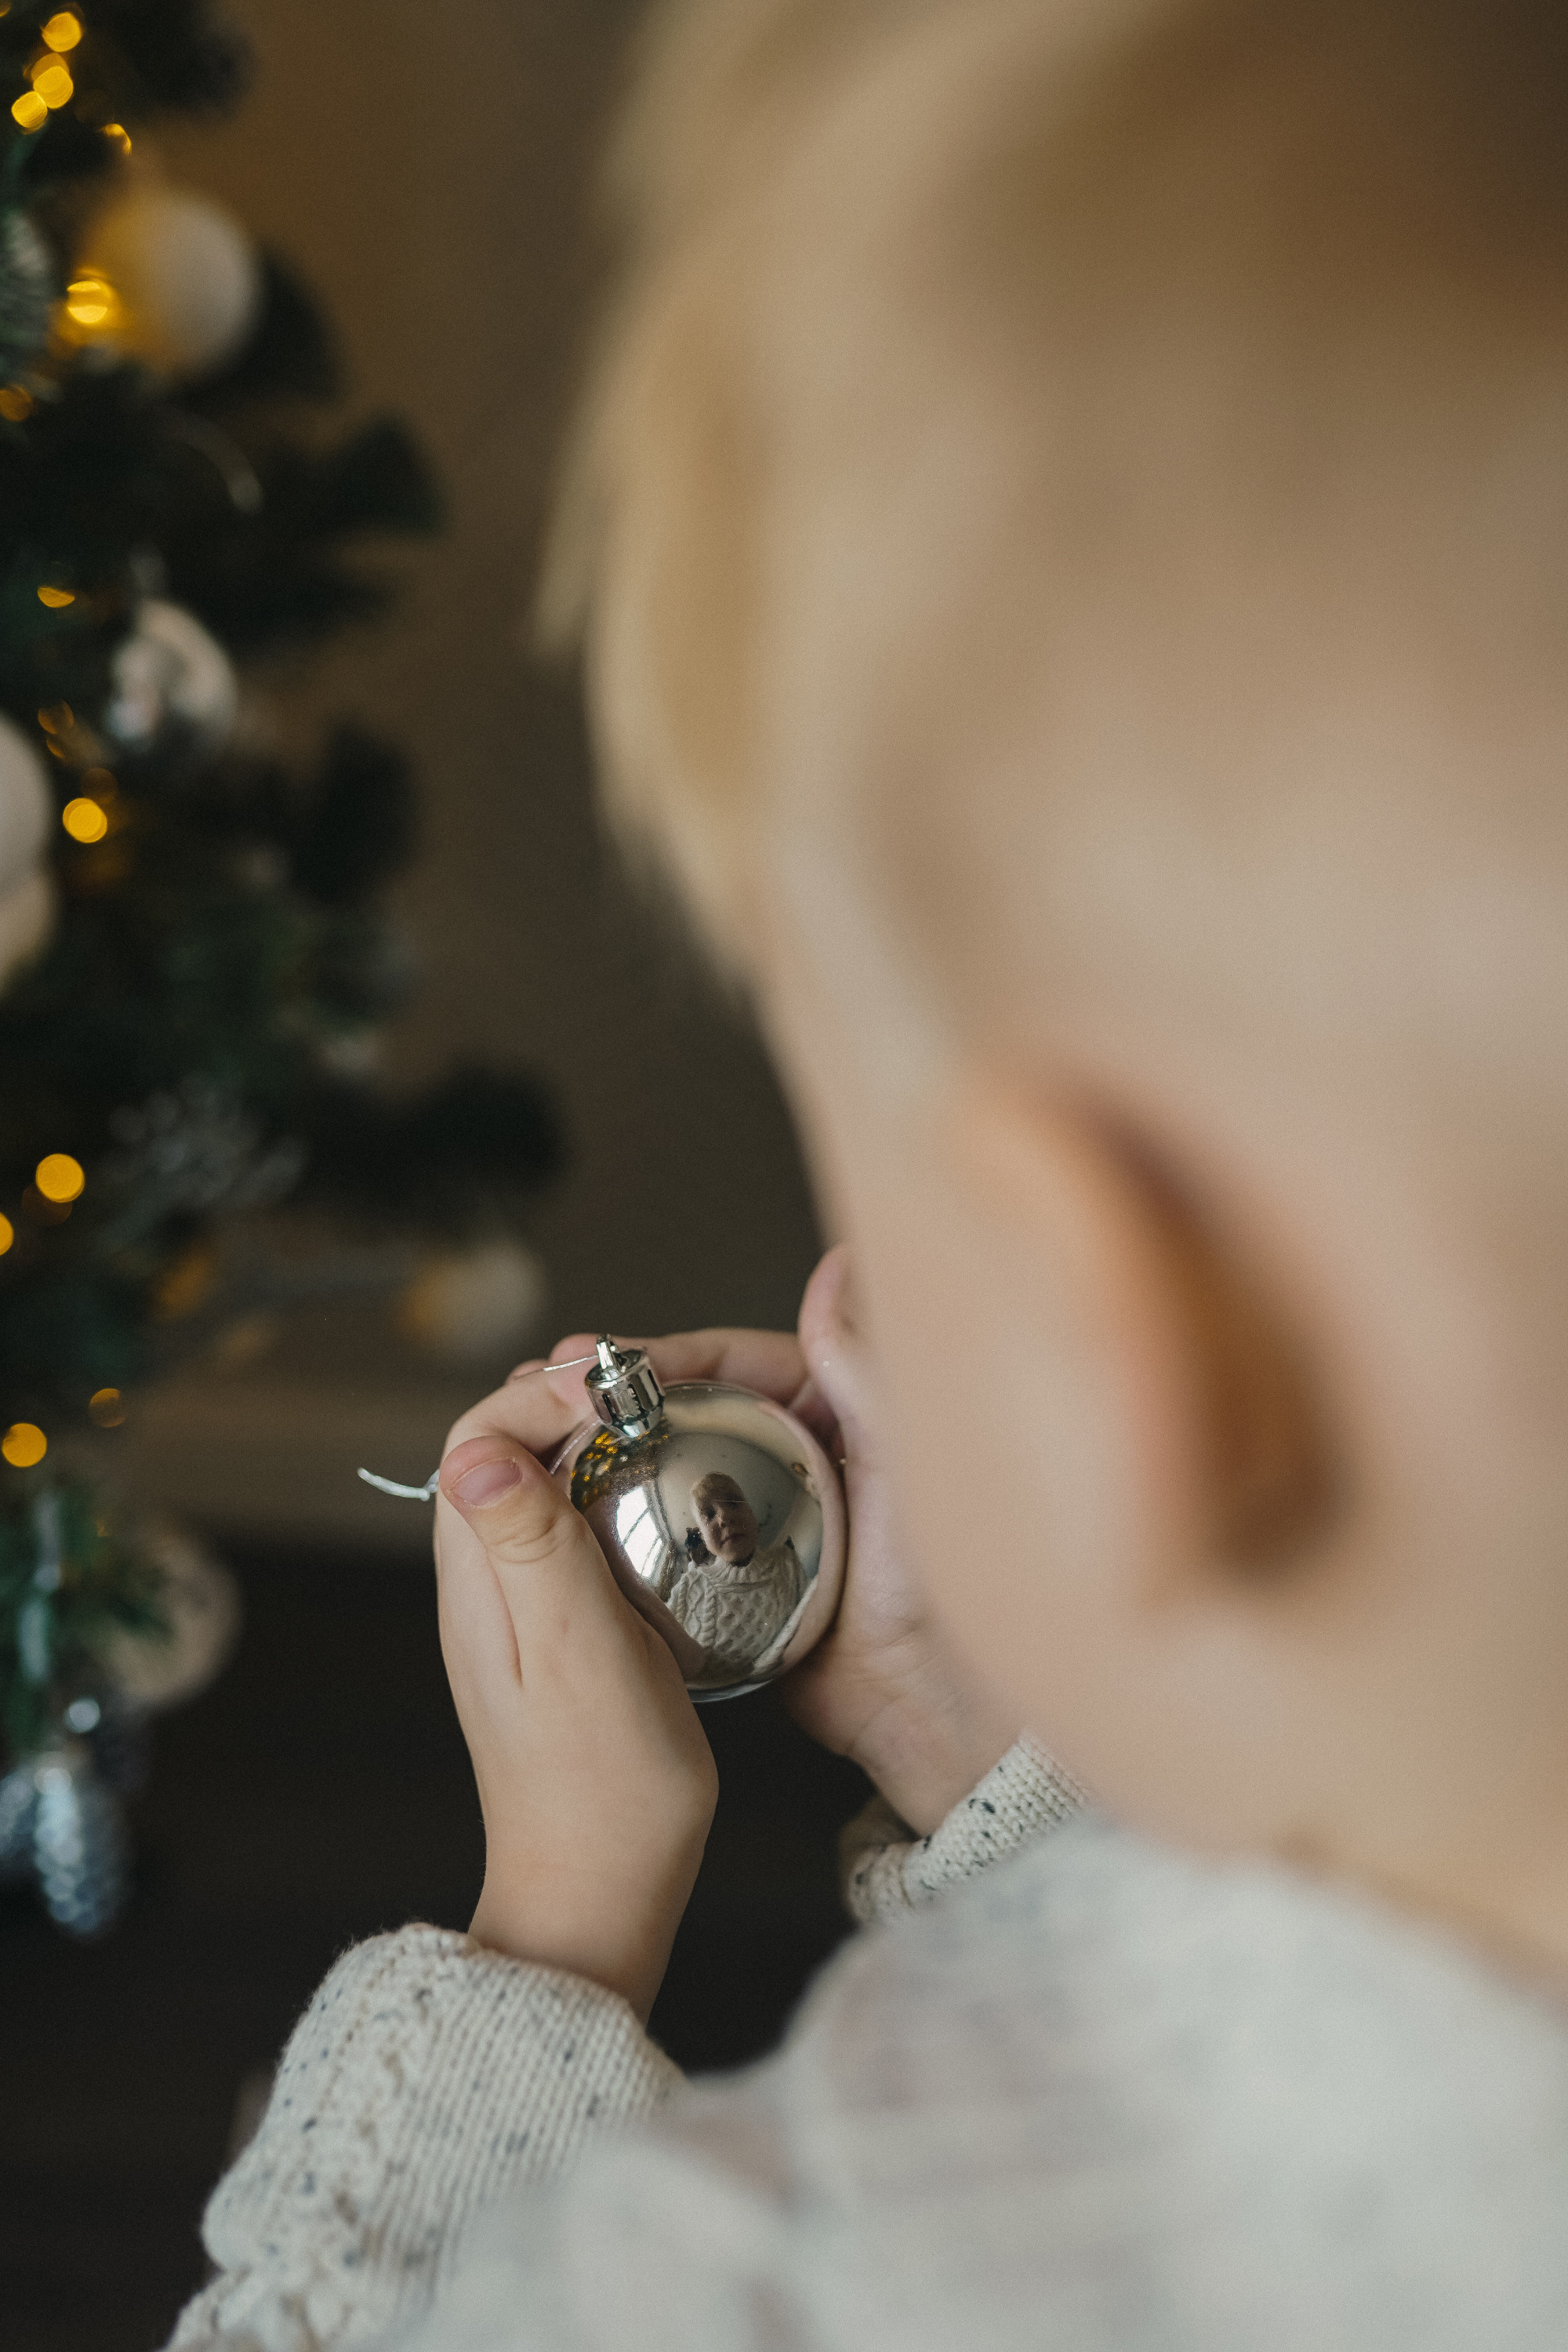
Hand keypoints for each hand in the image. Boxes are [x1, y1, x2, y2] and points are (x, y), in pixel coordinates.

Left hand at [436, 1385, 716, 2020]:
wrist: (600, 1894)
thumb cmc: (600, 1790)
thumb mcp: (576, 1654)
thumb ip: (531, 1547)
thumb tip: (477, 1451)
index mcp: (478, 1581)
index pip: (479, 1434)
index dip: (545, 1393)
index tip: (626, 1393)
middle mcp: (485, 1586)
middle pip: (506, 1447)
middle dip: (572, 1404)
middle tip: (656, 1403)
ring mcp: (520, 1611)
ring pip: (542, 1486)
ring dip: (600, 1448)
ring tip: (670, 1439)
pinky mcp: (559, 1635)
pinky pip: (575, 1533)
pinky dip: (620, 1500)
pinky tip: (671, 1517)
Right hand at [537, 1250, 1018, 1834]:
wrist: (922, 1711)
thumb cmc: (935, 1589)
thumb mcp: (902, 1462)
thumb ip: (865, 1366)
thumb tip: (843, 1261)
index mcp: (833, 1413)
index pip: (734, 1360)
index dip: (661, 1354)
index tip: (600, 1358)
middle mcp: (789, 1455)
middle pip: (687, 1407)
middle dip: (613, 1394)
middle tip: (545, 1388)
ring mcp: (753, 1515)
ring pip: (666, 1468)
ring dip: (603, 1453)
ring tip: (537, 1442)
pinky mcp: (730, 1575)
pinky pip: (665, 1539)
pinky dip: (616, 1524)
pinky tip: (564, 1519)